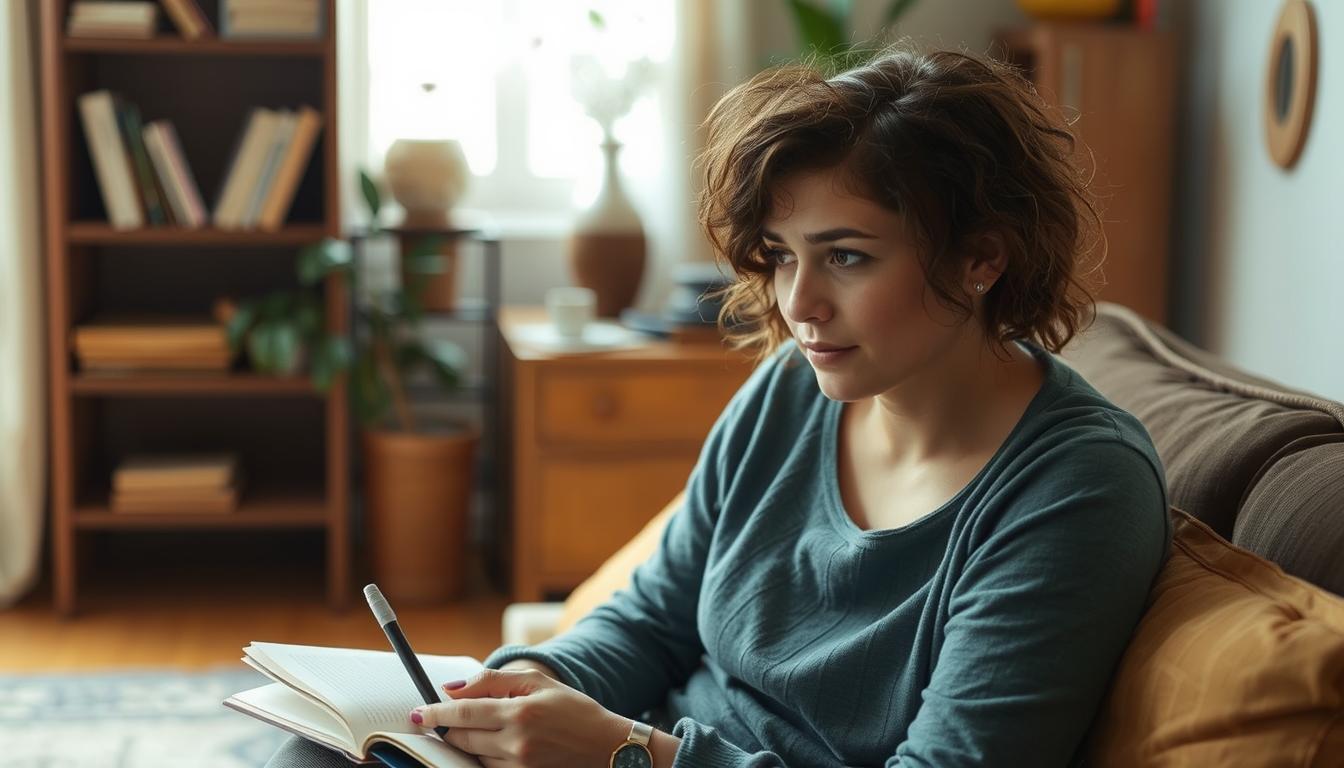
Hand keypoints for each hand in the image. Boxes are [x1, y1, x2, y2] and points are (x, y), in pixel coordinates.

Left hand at [411, 668, 630, 767]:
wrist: (610, 748)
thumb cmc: (575, 711)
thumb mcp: (538, 683)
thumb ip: (493, 680)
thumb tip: (451, 689)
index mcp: (520, 712)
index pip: (463, 713)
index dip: (435, 713)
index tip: (417, 713)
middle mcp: (517, 743)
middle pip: (462, 739)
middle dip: (447, 730)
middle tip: (440, 721)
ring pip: (474, 758)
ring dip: (468, 745)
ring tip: (481, 733)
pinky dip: (485, 760)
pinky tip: (495, 748)